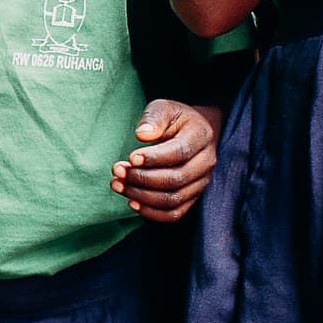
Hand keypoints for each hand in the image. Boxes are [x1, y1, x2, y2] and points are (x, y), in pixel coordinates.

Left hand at [112, 98, 222, 220]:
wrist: (193, 131)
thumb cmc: (175, 119)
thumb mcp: (164, 108)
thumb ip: (153, 118)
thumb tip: (142, 135)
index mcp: (201, 136)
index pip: (179, 152)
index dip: (153, 158)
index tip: (130, 157)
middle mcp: (206, 162)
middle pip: (175, 179)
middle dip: (141, 178)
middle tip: (117, 171)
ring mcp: (201, 182)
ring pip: (173, 199)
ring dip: (141, 196)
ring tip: (117, 185)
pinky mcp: (192, 197)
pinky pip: (174, 213)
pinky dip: (152, 212)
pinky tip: (131, 202)